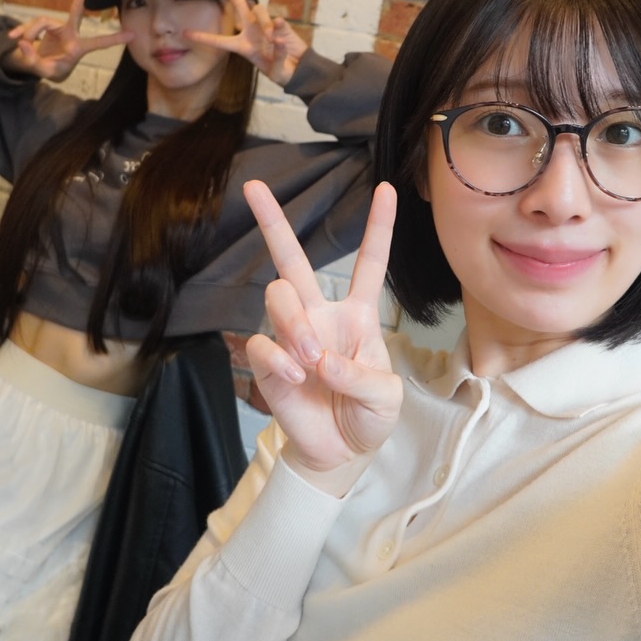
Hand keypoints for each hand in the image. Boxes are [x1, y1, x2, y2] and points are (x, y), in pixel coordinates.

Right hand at [3, 0, 131, 81]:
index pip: (97, 43)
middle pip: (77, 9)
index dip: (113, 39)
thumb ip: (34, 60)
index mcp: (77, 48)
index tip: (133, 35)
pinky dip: (21, 31)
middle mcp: (69, 33)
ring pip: (41, 21)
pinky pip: (30, 23)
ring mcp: (56, 26)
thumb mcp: (44, 71)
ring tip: (23, 45)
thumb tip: (24, 42)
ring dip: (29, 32)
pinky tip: (13, 38)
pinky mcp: (43, 24)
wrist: (37, 65)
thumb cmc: (50, 69)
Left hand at [187, 0, 307, 85]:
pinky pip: (276, 20)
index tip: (184, 33)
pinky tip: (280, 39)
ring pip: (258, 11)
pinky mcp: (281, 25)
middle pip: (239, 4)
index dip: (203, 37)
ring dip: (263, 23)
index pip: (219, 41)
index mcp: (242, 46)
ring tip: (270, 40)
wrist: (299, 69)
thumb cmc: (281, 72)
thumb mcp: (275, 72)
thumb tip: (276, 37)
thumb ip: (275, 57)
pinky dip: (277, 27)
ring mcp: (266, 26)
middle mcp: (251, 32)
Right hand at [242, 178, 401, 477]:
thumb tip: (321, 359)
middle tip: (254, 187)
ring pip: (277, 294)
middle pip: (293, 259)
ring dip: (293, 322)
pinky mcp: (269, 362)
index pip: (369, 263)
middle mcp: (321, 315)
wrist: (340, 452)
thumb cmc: (369, 416)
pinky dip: (279, 358)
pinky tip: (295, 376)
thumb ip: (361, 375)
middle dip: (273, 221)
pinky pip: (263, 344)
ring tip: (311, 357)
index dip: (378, 227)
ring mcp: (291, 336)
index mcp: (358, 315)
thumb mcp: (387, 397)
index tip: (386, 189)